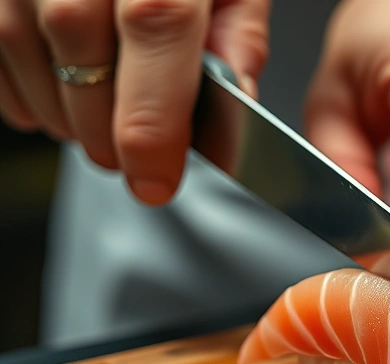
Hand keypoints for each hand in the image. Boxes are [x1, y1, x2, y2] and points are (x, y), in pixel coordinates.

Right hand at [0, 0, 269, 203]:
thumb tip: (236, 106)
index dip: (152, 122)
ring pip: (27, 57)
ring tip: (98, 126)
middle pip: (83, 57)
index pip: (155, 28)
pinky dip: (23, 90)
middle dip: (109, 134)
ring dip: (66, 116)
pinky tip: (57, 96)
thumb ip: (238, 35)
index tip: (156, 179)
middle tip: (134, 161)